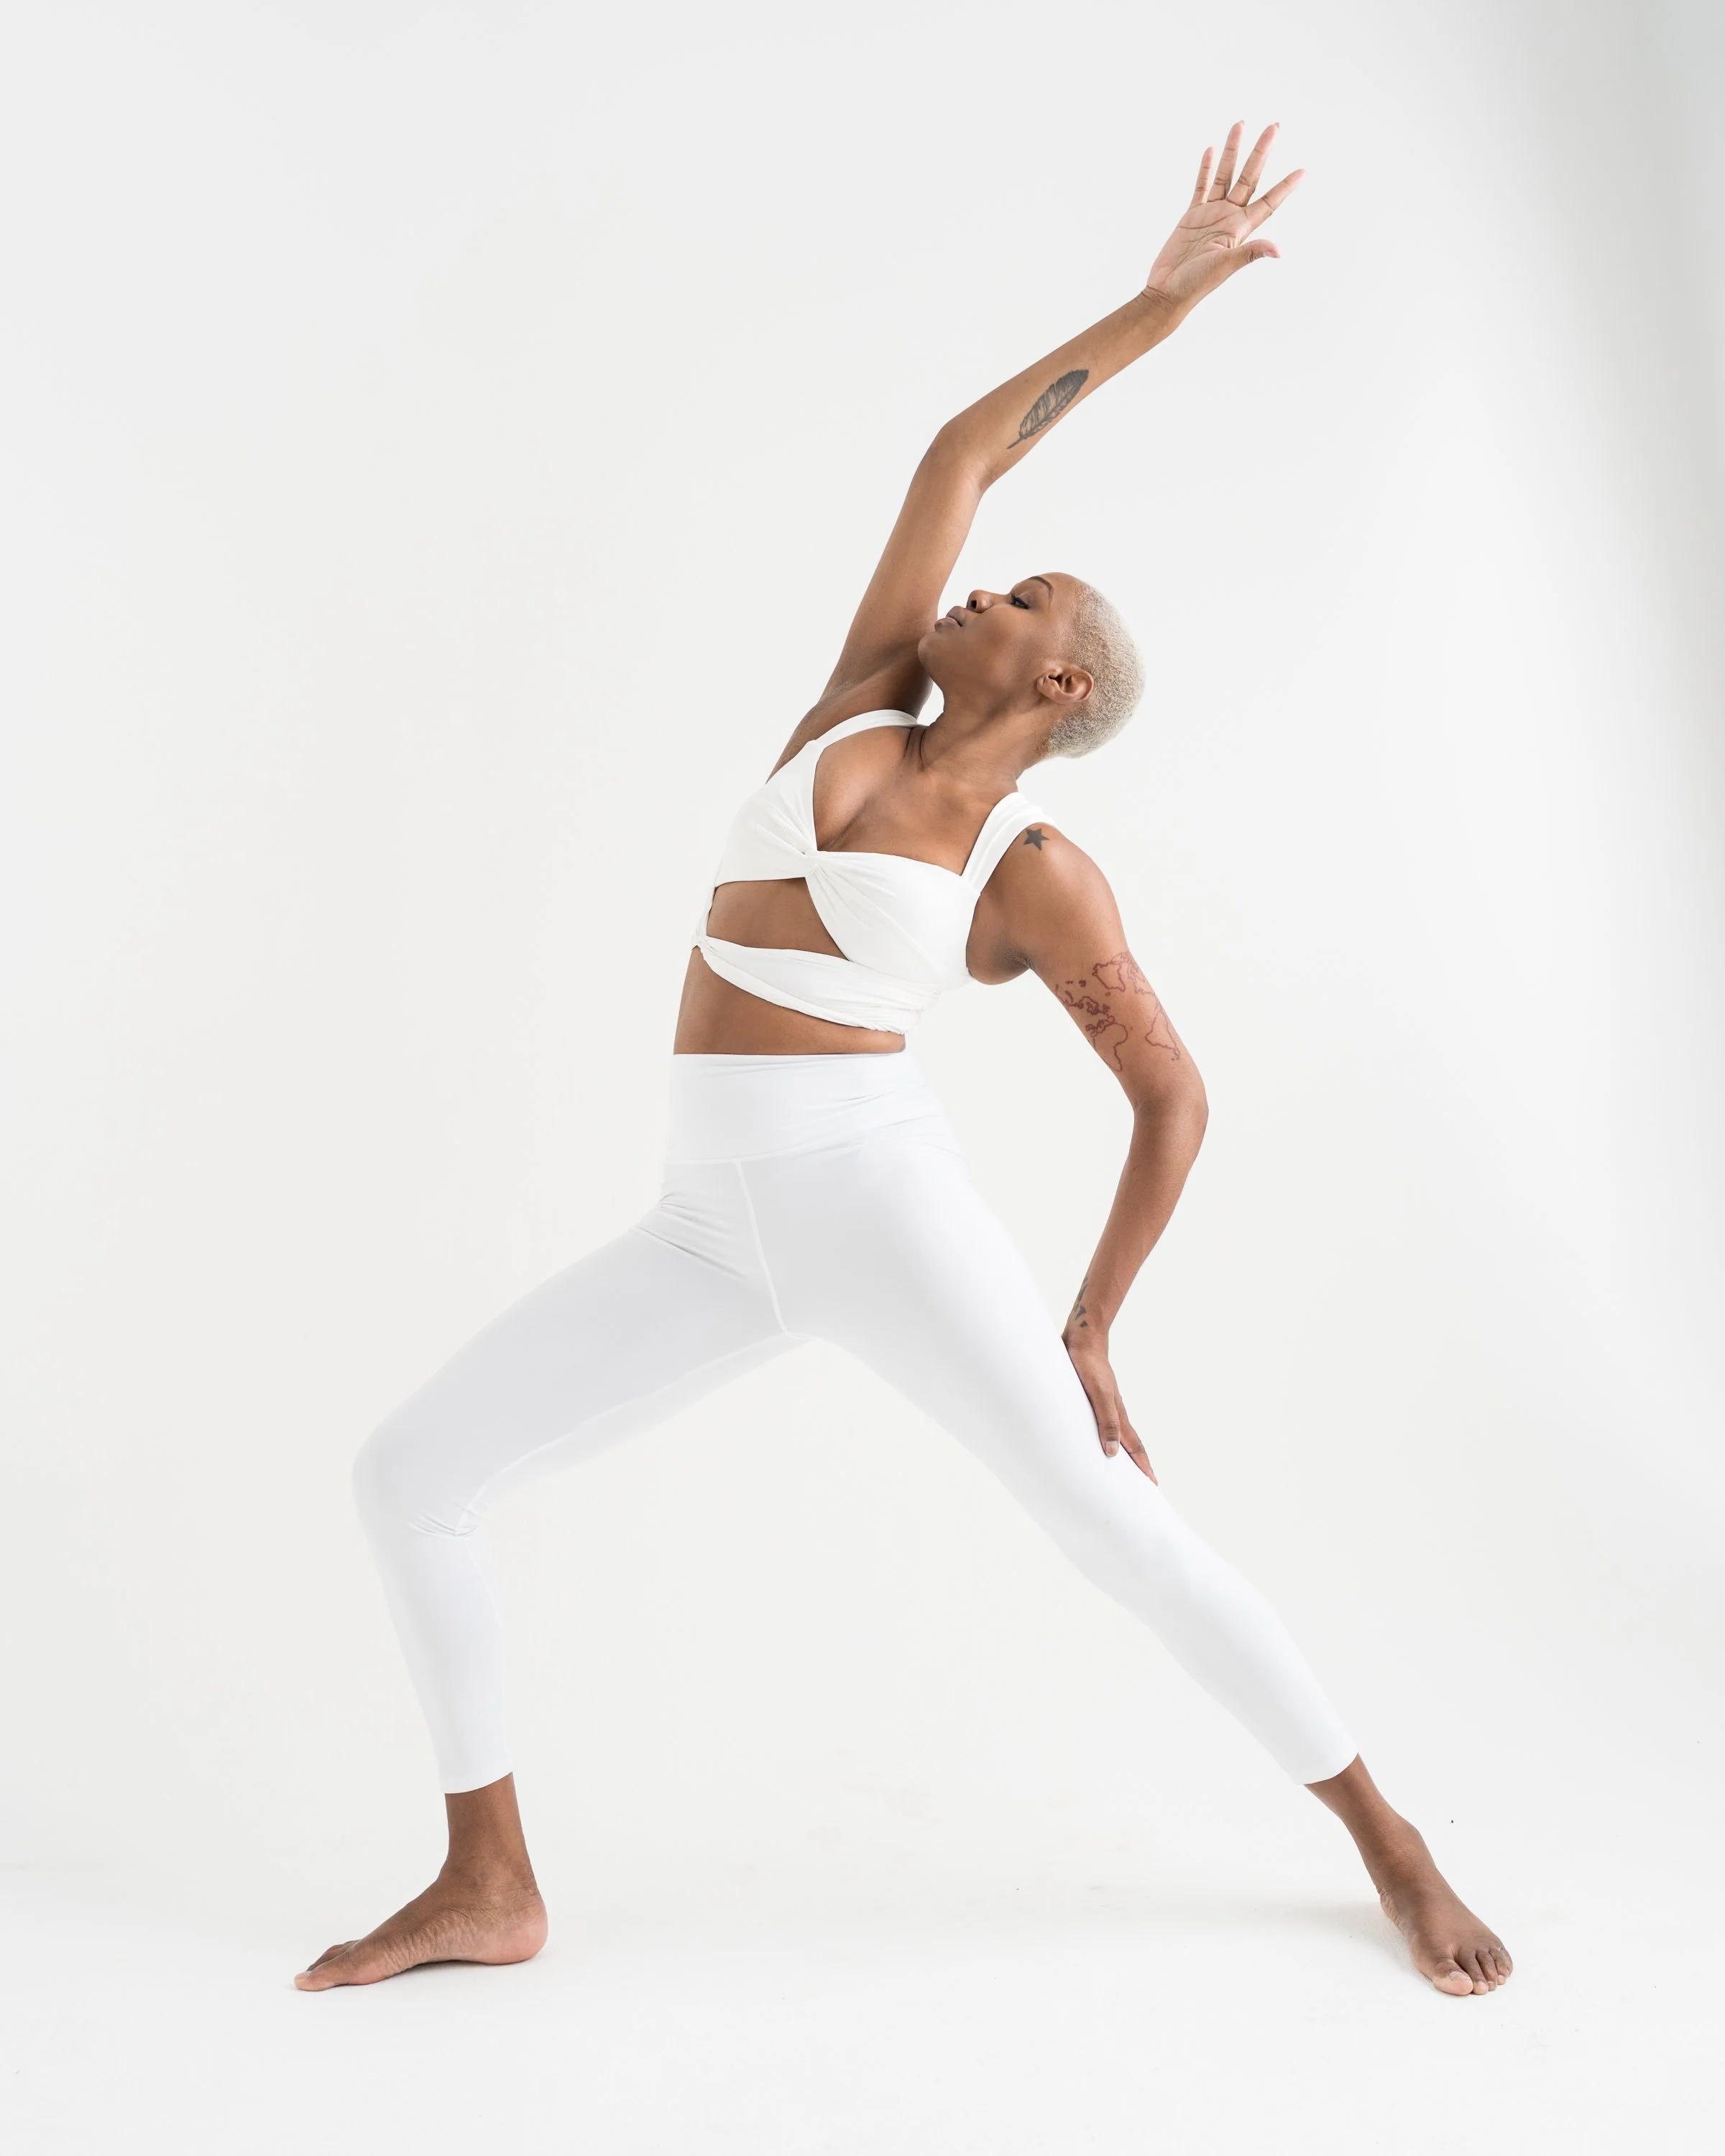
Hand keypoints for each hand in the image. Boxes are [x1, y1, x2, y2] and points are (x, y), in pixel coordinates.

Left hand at [1062, 1330, 1156, 1481]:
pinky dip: (1102, 1437)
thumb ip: (1106, 1421)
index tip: (1153, 1486)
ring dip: (1119, 1453)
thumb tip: (1113, 1453)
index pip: (1134, 1447)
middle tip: (1142, 1486)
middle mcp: (1113, 1412)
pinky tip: (1094, 1439)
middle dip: (1136, 1466)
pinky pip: (1099, 1423)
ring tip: (1119, 1470)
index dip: (1143, 1468)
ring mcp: (1103, 1404)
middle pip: (1128, 1444)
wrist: (1082, 1338)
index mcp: (1118, 1415)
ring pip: (1114, 1434)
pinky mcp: (1089, 1397)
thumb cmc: (1089, 1366)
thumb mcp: (1097, 1395)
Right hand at [1142, 121, 1304, 311]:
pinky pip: (1201, 186)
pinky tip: (1212, 151)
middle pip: (1250, 178)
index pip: (1269, 202)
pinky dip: (1206, 168)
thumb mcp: (1224, 266)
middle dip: (1261, 152)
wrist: (1167, 292)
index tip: (1303, 171)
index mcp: (1240, 229)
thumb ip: (1249, 253)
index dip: (1286, 187)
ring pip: (1226, 175)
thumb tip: (1278, 250)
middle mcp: (1229, 218)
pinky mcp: (1191, 216)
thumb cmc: (1195, 285)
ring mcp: (1211, 215)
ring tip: (1240, 124)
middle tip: (1274, 126)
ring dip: (1233, 151)